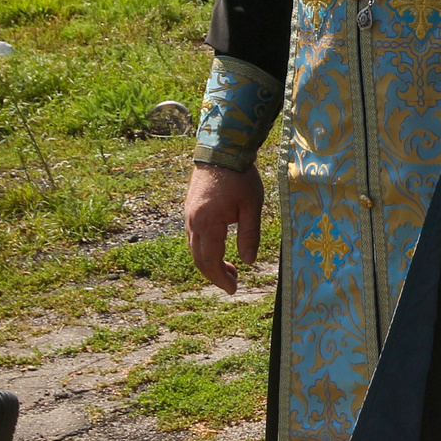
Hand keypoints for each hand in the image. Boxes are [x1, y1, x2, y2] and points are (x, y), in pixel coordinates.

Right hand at [185, 161, 264, 293]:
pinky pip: (193, 237)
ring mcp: (188, 216)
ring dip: (209, 263)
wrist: (220, 150)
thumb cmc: (240, 177)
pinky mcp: (189, 210)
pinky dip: (204, 250)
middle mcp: (193, 223)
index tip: (233, 289)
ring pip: (194, 249)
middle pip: (198, 259)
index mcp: (208, 224)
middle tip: (233, 284)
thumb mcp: (252, 206)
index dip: (221, 279)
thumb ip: (250, 235)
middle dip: (214, 275)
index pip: (210, 261)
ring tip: (229, 270)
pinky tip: (218, 249)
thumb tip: (249, 262)